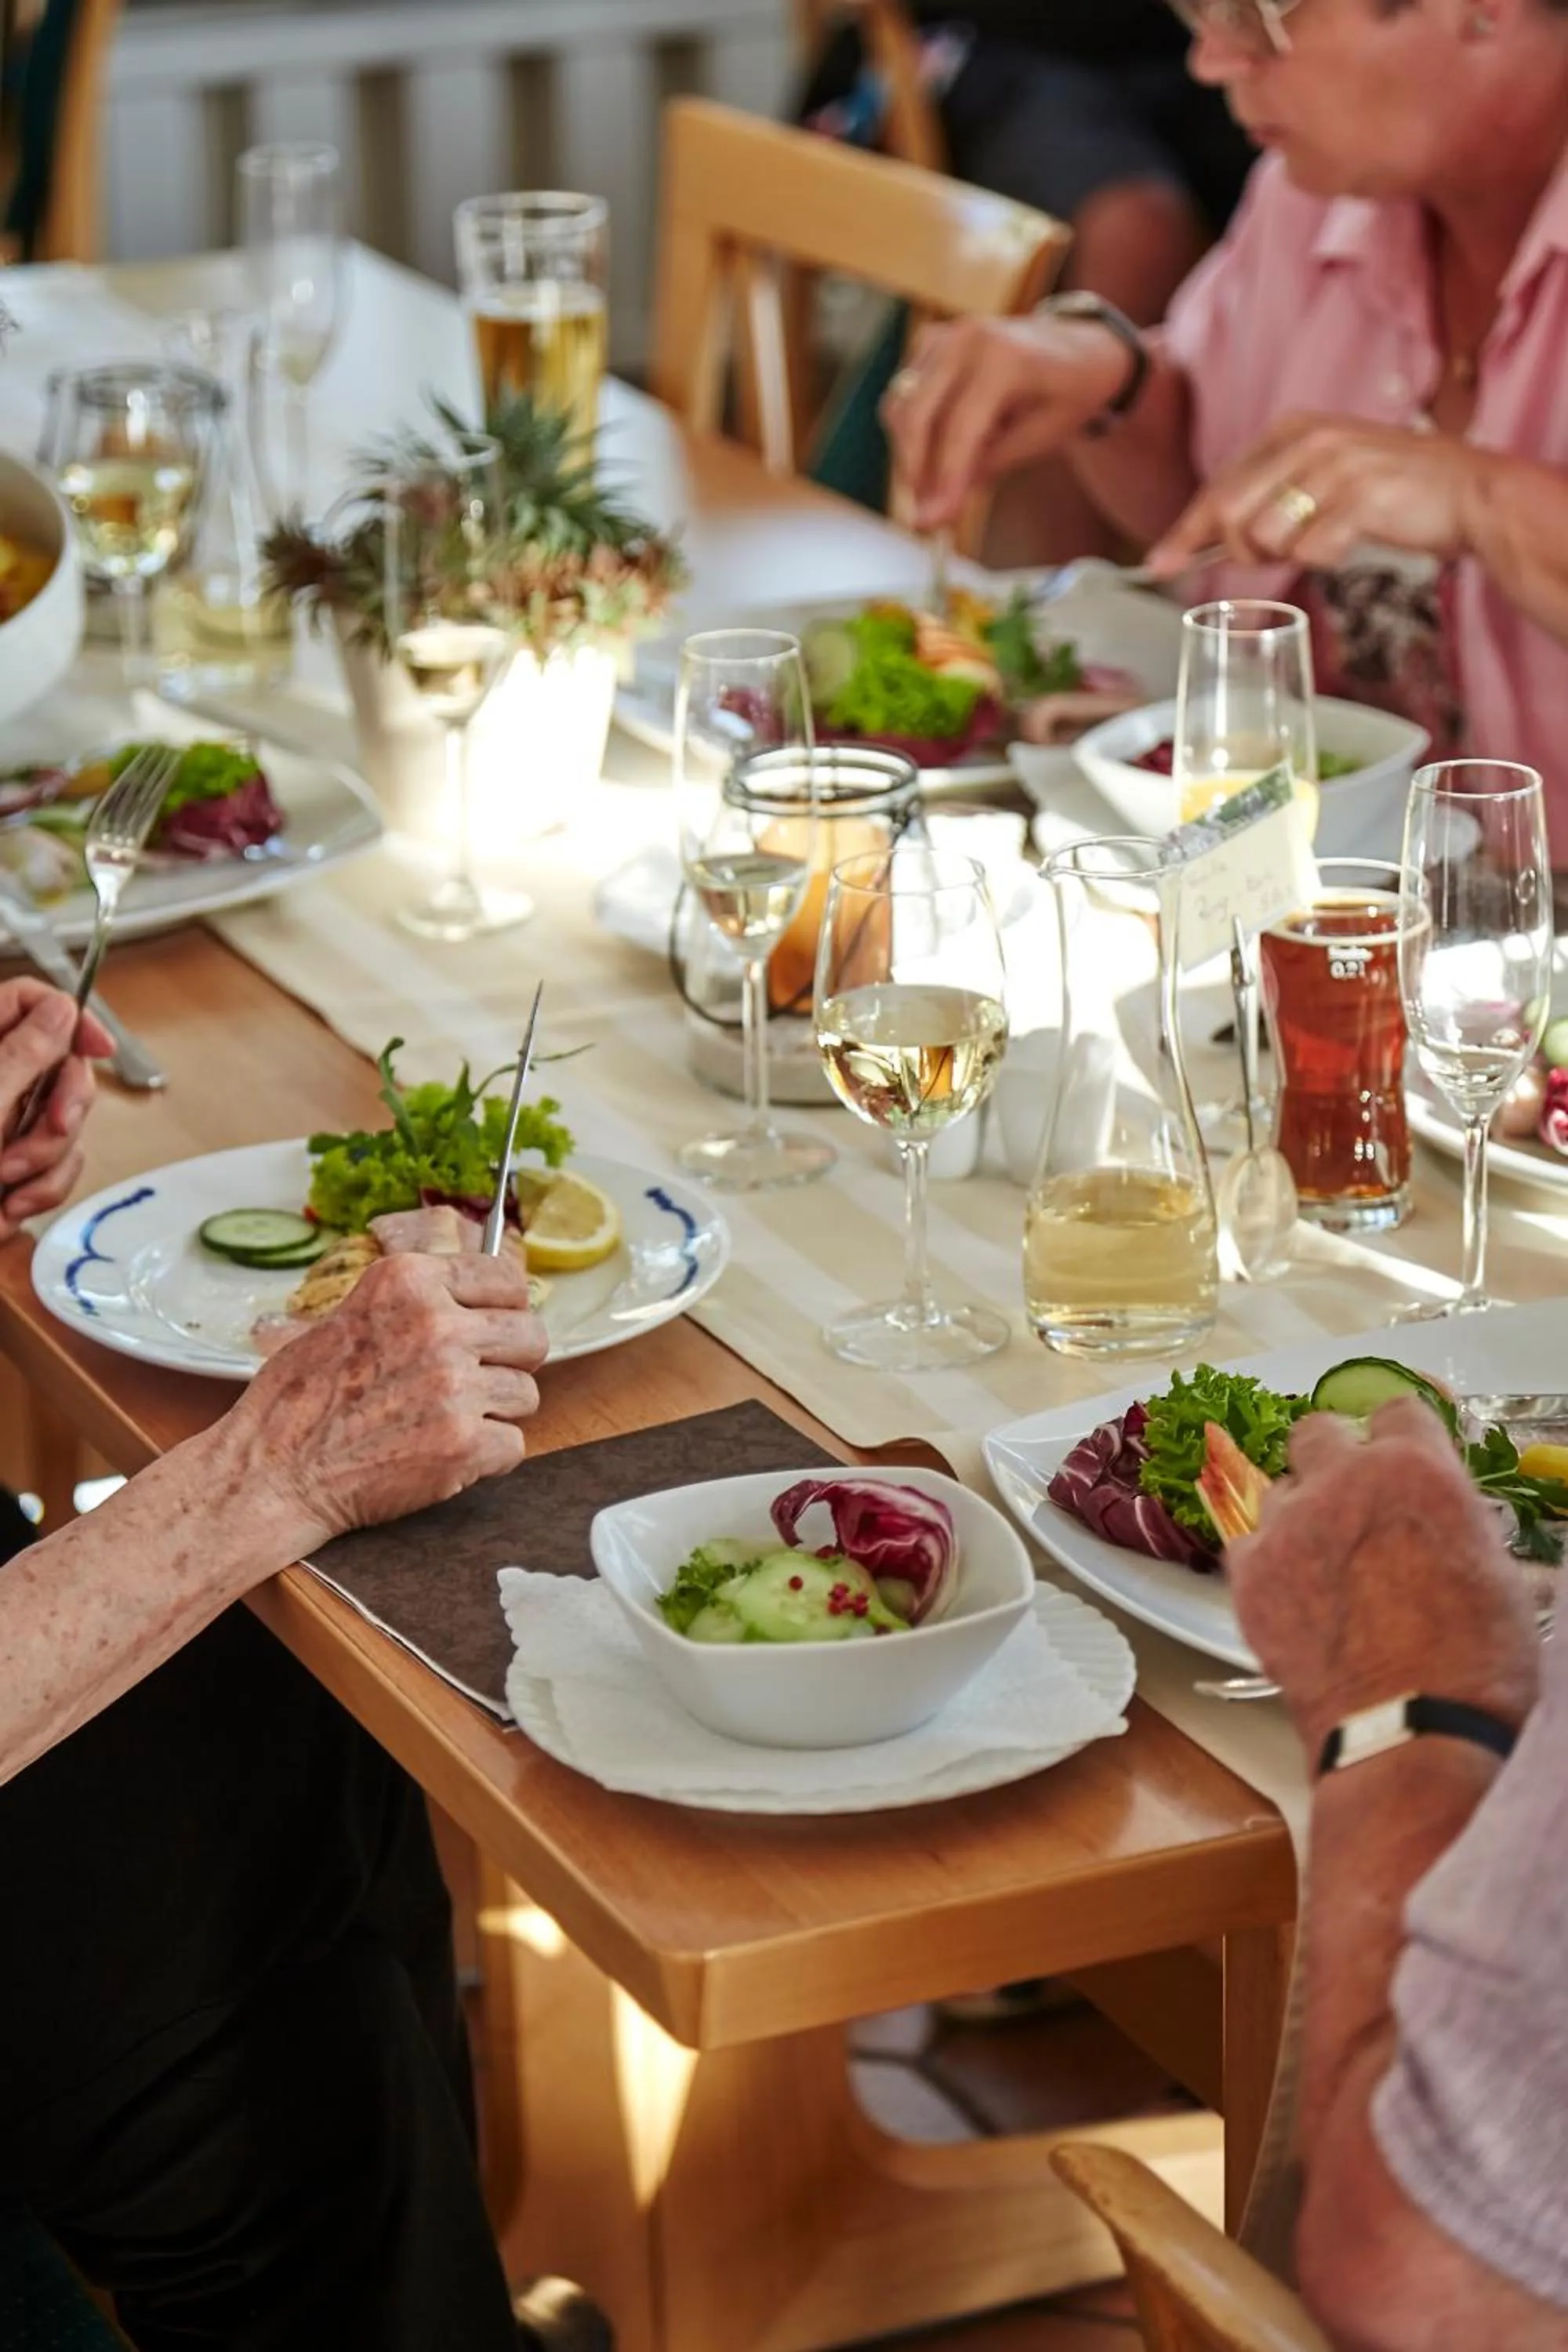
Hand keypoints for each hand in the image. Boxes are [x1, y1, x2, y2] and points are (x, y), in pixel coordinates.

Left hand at [0, 981, 114, 1236]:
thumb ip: (22, 1053)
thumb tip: (61, 1012)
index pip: (27, 1002)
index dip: (70, 1018)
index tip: (99, 1049)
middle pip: (59, 1068)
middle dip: (62, 1111)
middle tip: (51, 1131)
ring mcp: (0, 1128)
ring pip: (62, 1126)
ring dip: (46, 1163)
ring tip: (6, 1185)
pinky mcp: (9, 1169)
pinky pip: (54, 1170)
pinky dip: (38, 1192)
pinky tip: (5, 1208)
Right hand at [223, 1251, 549, 1551]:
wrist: (272, 1472)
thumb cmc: (299, 1400)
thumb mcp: (348, 1314)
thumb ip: (413, 1302)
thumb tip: (475, 1297)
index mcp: (408, 1282)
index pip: (504, 1277)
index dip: (505, 1306)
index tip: (497, 1323)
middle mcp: (438, 1326)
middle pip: (530, 1336)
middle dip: (512, 1361)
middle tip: (480, 1380)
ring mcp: (454, 1387)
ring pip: (525, 1394)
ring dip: (495, 1413)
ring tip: (447, 1423)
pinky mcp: (463, 1444)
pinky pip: (514, 1445)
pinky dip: (488, 1458)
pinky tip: (447, 1456)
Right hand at [882, 312, 1130, 530]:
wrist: (1074, 350)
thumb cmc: (1063, 397)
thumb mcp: (1039, 439)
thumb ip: (985, 470)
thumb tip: (933, 514)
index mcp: (1004, 358)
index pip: (958, 429)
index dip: (943, 480)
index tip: (933, 523)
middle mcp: (966, 339)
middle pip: (915, 417)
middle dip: (914, 471)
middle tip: (924, 513)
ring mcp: (942, 336)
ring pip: (900, 409)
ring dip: (912, 454)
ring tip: (945, 477)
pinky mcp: (928, 344)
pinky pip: (902, 399)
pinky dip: (915, 432)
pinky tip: (947, 444)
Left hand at [1147, 414, 1489, 575]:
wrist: (1469, 493)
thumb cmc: (1393, 494)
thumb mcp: (1324, 478)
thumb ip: (1272, 496)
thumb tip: (1213, 539)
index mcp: (1293, 430)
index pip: (1220, 487)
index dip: (1186, 531)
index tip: (1159, 564)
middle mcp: (1309, 440)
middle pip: (1232, 514)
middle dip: (1242, 551)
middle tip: (1277, 556)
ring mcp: (1336, 466)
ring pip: (1267, 535)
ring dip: (1289, 555)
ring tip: (1327, 539)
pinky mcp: (1362, 498)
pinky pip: (1311, 550)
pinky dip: (1326, 558)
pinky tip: (1351, 541)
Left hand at [1226, 1399, 1539, 1759]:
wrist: (1412, 1731)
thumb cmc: (1475, 1663)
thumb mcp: (1497, 1575)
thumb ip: (1457, 1525)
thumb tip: (1450, 1524)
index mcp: (1416, 1471)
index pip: (1397, 1409)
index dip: (1400, 1435)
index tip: (1399, 1454)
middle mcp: (1344, 1481)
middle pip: (1317, 1430)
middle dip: (1332, 1456)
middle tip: (1348, 1497)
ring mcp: (1289, 1525)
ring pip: (1277, 1488)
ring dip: (1298, 1512)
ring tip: (1321, 1560)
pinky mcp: (1249, 1573)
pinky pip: (1244, 1541)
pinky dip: (1265, 1558)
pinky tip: (1290, 1591)